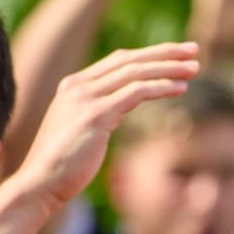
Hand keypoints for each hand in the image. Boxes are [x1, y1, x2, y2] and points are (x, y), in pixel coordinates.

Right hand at [6, 43, 199, 208]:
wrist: (39, 183)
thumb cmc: (63, 163)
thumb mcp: (80, 127)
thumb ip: (98, 111)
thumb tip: (120, 106)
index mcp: (73, 86)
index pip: (118, 61)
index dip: (149, 54)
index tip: (176, 53)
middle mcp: (77, 86)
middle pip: (129, 60)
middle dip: (164, 53)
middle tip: (193, 50)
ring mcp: (85, 98)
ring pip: (136, 73)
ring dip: (169, 68)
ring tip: (194, 68)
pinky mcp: (96, 114)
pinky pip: (136, 92)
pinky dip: (161, 87)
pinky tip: (181, 88)